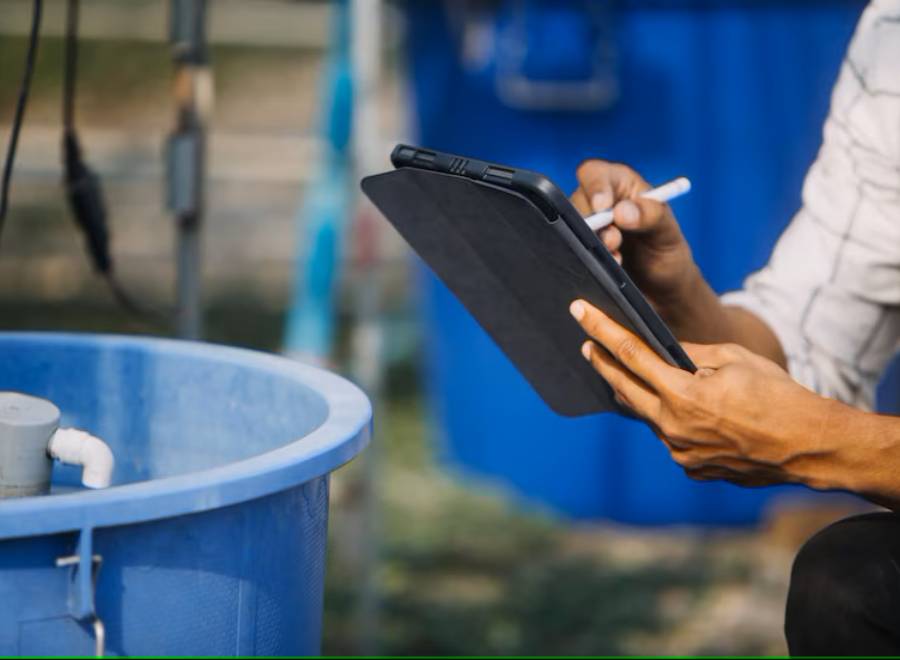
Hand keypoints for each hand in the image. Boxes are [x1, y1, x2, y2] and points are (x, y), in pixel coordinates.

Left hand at [569, 299, 843, 489]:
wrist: (810, 448)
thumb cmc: (778, 396)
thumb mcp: (734, 359)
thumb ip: (691, 353)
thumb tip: (663, 348)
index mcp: (682, 394)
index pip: (630, 354)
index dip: (601, 330)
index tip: (579, 313)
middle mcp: (673, 427)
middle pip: (623, 388)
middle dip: (602, 363)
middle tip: (587, 345)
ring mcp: (680, 452)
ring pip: (647, 416)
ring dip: (639, 394)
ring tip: (632, 374)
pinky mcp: (691, 468)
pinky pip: (670, 438)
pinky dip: (670, 420)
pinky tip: (683, 411)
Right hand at [570, 160, 697, 312]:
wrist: (661, 287)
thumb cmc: (667, 251)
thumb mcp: (667, 232)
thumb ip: (650, 216)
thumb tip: (622, 211)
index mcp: (621, 184)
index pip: (594, 173)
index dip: (594, 187)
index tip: (603, 207)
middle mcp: (599, 202)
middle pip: (577, 201)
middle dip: (593, 223)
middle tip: (613, 240)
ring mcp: (589, 226)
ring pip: (572, 227)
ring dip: (592, 243)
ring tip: (618, 257)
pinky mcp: (581, 248)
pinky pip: (572, 248)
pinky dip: (589, 258)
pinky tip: (612, 265)